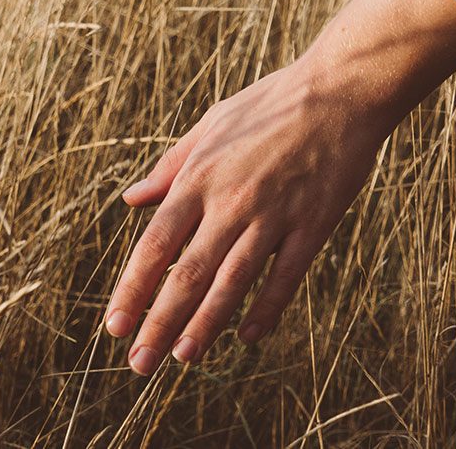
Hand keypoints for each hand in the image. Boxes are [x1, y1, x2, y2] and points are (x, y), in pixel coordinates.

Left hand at [104, 0, 455, 374]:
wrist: (339, 92)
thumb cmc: (271, 104)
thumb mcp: (211, 124)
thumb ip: (170, 165)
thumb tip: (131, 199)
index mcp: (201, 177)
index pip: (155, 245)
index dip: (133, 290)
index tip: (115, 325)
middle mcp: (231, 202)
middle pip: (187, 276)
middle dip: (159, 324)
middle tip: (139, 363)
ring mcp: (274, 216)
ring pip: (232, 284)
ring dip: (205, 326)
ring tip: (183, 358)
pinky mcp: (313, 225)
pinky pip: (285, 278)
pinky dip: (265, 309)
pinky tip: (248, 335)